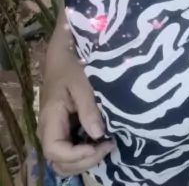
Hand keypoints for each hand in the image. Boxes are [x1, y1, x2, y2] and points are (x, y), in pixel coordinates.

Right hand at [38, 54, 113, 176]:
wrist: (63, 58)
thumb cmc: (71, 68)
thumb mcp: (81, 84)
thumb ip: (88, 109)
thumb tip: (98, 135)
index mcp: (50, 118)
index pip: (55, 150)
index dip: (77, 155)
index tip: (99, 145)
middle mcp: (47, 131)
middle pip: (59, 162)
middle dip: (84, 162)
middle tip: (108, 146)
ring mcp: (54, 133)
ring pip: (63, 162)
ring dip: (84, 161)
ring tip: (106, 146)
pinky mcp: (62, 131)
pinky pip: (69, 152)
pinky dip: (84, 155)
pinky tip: (100, 143)